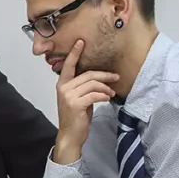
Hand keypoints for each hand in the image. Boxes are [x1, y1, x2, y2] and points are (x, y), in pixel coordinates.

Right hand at [53, 40, 118, 163]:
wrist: (70, 135)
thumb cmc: (76, 117)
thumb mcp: (78, 99)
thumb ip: (83, 87)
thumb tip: (99, 79)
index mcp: (62, 84)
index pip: (68, 65)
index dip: (75, 53)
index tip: (81, 42)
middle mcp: (63, 88)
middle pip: (87, 74)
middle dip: (104, 75)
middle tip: (115, 77)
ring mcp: (68, 96)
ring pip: (92, 84)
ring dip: (106, 87)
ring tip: (111, 93)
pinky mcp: (75, 104)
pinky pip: (94, 94)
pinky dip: (103, 95)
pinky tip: (107, 98)